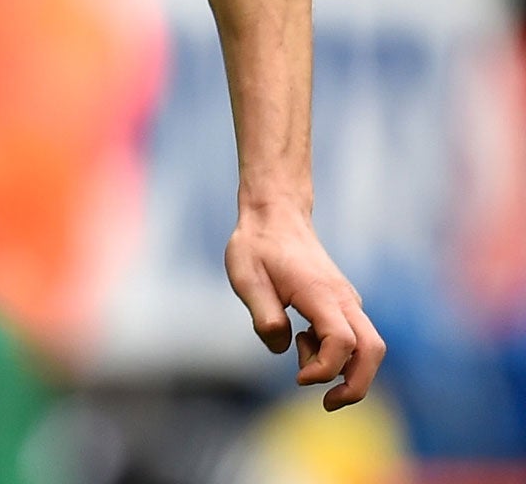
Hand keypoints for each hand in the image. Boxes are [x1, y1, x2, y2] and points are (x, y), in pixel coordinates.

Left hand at [225, 201, 383, 410]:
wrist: (276, 216)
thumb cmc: (257, 246)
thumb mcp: (245, 278)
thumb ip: (264, 315)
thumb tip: (282, 347)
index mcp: (321, 293)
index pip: (343, 342)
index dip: (325, 368)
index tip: (297, 377)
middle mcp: (343, 299)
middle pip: (373, 351)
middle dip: (357, 385)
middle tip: (327, 403)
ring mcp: (348, 302)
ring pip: (369, 347)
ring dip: (344, 368)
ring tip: (300, 352)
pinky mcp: (343, 304)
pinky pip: (354, 338)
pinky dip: (335, 353)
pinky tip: (302, 338)